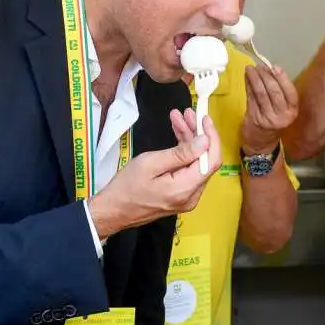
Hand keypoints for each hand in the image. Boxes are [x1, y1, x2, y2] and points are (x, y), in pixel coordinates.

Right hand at [87, 108, 221, 237]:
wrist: (113, 211)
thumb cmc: (126, 187)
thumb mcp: (150, 164)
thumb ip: (180, 153)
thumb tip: (205, 141)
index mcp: (185, 189)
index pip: (211, 161)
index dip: (212, 137)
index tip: (204, 118)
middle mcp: (191, 195)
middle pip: (204, 160)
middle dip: (197, 134)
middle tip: (186, 113)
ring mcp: (186, 196)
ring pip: (195, 163)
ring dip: (189, 140)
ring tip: (178, 118)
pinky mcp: (180, 195)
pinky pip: (187, 170)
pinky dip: (183, 152)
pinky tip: (177, 134)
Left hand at [241, 64, 298, 153]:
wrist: (262, 143)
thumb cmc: (273, 122)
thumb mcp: (282, 109)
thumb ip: (278, 92)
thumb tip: (270, 69)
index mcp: (292, 111)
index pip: (289, 91)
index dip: (282, 78)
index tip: (274, 66)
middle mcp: (282, 115)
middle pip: (274, 91)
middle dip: (265, 75)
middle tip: (258, 66)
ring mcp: (267, 118)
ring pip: (261, 93)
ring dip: (254, 78)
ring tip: (250, 69)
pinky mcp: (254, 118)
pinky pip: (251, 98)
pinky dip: (248, 86)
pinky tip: (247, 78)